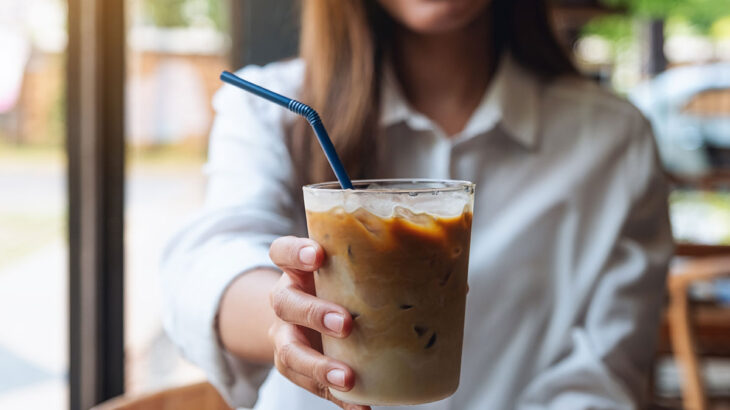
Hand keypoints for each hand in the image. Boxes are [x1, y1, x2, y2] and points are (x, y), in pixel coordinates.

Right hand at [268, 236, 370, 409]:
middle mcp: (286, 300)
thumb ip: (386, 270)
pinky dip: (336, 397)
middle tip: (345, 323)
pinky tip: (359, 407)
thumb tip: (452, 277)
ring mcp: (286, 335)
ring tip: (346, 378)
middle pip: (285, 303)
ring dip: (317, 366)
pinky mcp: (296, 367)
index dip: (295, 252)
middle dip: (314, 313)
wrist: (306, 318)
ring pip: (289, 351)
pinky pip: (310, 386)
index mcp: (297, 270)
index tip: (318, 255)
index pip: (283, 252)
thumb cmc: (339, 286)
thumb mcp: (351, 270)